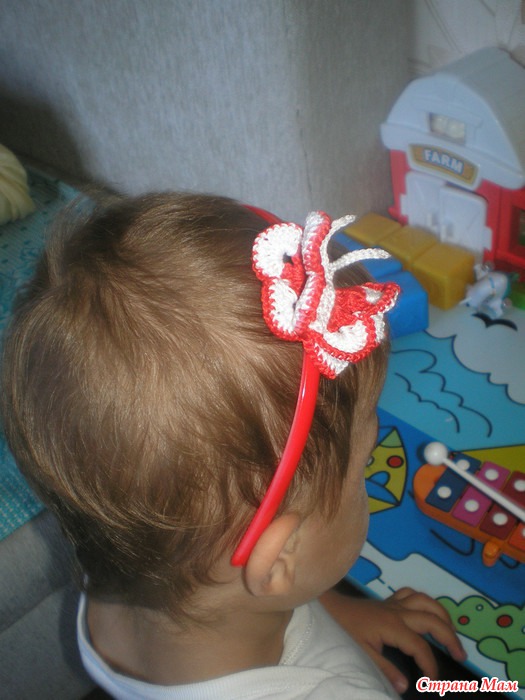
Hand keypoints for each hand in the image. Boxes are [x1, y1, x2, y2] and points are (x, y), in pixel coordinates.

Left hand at [319, 587, 466, 694]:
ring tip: (452, 632)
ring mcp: (394, 603)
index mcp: (393, 626)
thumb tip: (404, 687)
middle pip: (432, 620)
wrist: (327, 607)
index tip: (433, 683)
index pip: (420, 647)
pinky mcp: (388, 601)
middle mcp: (398, 611)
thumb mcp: (361, 653)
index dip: (430, 665)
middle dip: (450, 637)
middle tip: (460, 656)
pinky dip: (424, 602)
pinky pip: (412, 595)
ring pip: (426, 601)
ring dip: (443, 615)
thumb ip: (384, 670)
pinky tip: (428, 613)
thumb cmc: (342, 629)